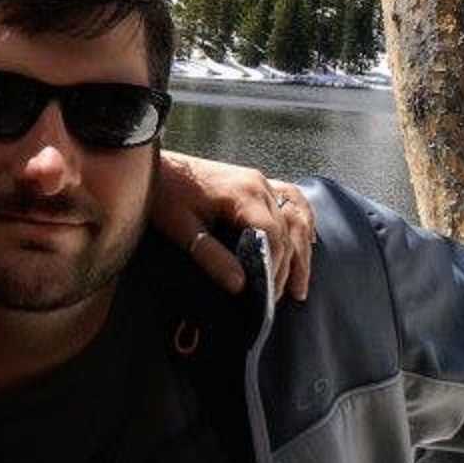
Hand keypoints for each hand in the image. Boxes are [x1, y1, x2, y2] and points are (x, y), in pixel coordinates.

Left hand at [152, 152, 315, 301]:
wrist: (156, 164)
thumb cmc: (165, 194)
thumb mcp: (182, 229)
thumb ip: (212, 257)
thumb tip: (240, 286)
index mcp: (244, 193)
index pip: (274, 235)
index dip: (276, 267)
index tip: (270, 295)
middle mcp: (259, 184)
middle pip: (290, 229)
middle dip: (291, 266)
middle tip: (285, 298)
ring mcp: (259, 181)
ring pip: (296, 216)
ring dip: (302, 249)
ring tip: (300, 282)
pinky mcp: (254, 182)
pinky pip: (289, 200)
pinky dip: (301, 221)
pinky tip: (307, 240)